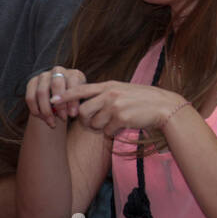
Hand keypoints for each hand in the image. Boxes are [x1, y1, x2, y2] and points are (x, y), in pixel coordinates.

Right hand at [24, 66, 87, 127]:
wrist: (59, 94)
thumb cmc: (74, 98)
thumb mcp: (80, 98)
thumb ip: (77, 103)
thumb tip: (72, 114)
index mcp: (73, 73)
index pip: (73, 82)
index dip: (73, 99)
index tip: (73, 115)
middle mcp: (58, 71)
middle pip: (56, 84)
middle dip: (60, 104)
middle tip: (63, 118)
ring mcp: (44, 75)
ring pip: (41, 92)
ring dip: (46, 110)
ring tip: (52, 122)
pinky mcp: (32, 82)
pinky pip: (30, 97)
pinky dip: (36, 110)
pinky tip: (43, 119)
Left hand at [56, 81, 187, 138]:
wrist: (164, 107)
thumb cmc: (144, 100)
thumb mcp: (123, 90)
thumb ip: (106, 94)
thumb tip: (87, 104)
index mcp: (109, 85)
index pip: (81, 89)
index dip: (65, 95)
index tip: (52, 100)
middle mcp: (110, 93)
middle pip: (83, 111)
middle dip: (86, 121)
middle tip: (96, 123)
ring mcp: (115, 105)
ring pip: (94, 123)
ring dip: (102, 127)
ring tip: (116, 122)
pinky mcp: (121, 117)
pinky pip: (107, 131)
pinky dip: (113, 132)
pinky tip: (124, 126)